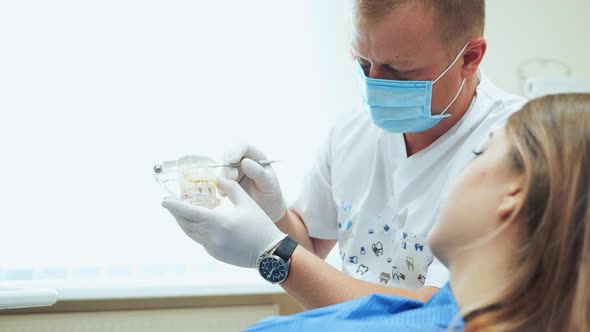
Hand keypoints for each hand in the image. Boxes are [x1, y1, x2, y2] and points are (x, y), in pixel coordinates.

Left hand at [161, 178, 286, 267]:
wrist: (270, 253)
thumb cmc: (260, 226)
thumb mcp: (247, 203)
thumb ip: (231, 189)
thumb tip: (218, 179)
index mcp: (219, 222)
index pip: (189, 213)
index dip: (174, 206)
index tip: (164, 200)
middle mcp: (212, 237)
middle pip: (185, 224)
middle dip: (176, 213)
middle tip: (172, 202)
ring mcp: (212, 247)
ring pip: (191, 233)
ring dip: (185, 222)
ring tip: (184, 211)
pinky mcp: (215, 254)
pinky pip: (200, 240)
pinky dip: (197, 230)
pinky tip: (202, 222)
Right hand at [222, 143, 286, 221]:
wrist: (267, 208)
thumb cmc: (271, 193)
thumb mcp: (268, 183)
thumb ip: (258, 173)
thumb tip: (244, 162)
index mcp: (257, 157)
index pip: (244, 146)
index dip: (236, 151)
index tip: (232, 161)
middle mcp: (244, 161)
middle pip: (229, 155)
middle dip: (228, 166)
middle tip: (232, 179)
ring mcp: (235, 170)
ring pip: (223, 167)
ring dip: (223, 177)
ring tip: (229, 189)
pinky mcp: (228, 181)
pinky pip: (219, 179)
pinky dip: (220, 185)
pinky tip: (225, 194)